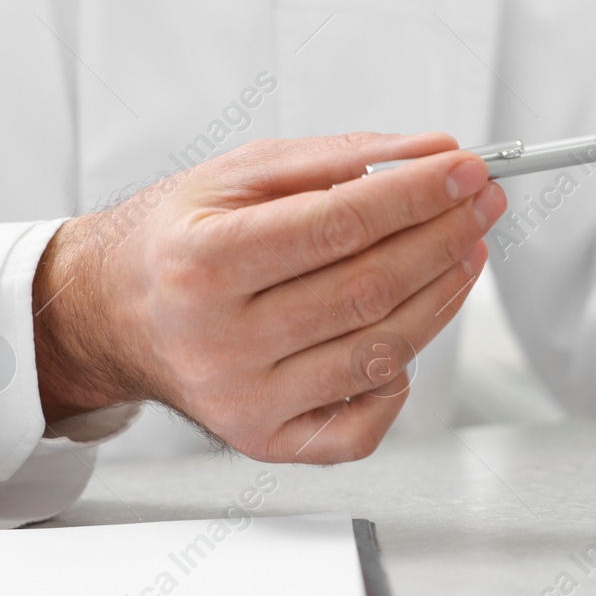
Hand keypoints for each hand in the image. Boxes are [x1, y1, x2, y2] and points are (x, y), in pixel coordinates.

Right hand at [32, 133, 504, 462]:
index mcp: (203, 263)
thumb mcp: (241, 173)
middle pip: (368, 290)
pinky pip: (365, 419)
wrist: (113, 314)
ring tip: (465, 247)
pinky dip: (403, 371)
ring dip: (442, 295)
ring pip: (380, 353)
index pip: (338, 225)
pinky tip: (409, 323)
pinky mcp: (268, 442)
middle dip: (443, 237)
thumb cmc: (181, 240)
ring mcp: (244, 403)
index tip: (466, 169)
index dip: (416, 195)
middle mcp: (218, 342)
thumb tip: (432, 154)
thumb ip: (341, 158)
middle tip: (482, 202)